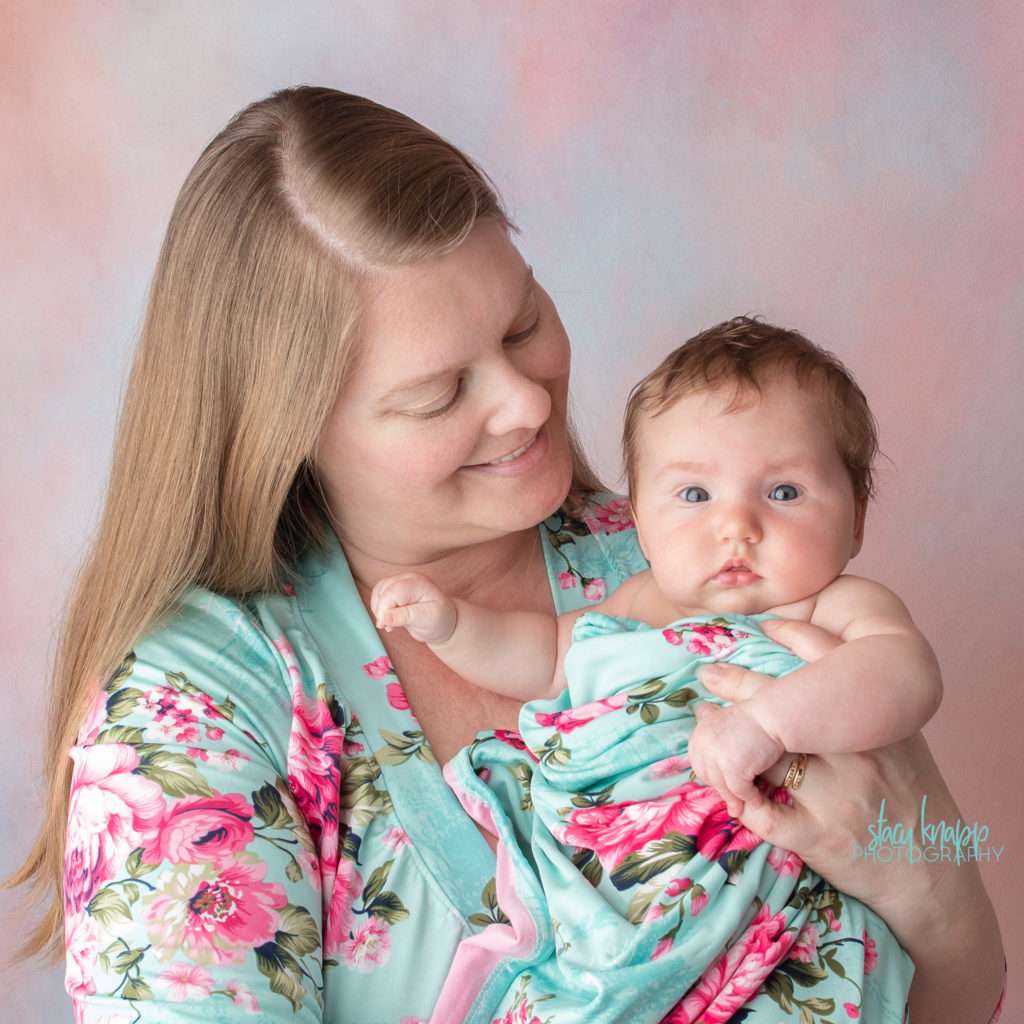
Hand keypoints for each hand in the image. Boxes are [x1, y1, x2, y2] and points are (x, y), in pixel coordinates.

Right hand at [369, 572, 457, 645]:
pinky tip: (388, 619)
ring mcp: (401, 582)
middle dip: (381, 610)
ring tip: (390, 624)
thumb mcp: (427, 620)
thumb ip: (406, 617)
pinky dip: (379, 608)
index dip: (384, 608)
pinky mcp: (394, 589)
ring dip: (378, 609)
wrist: (442, 622)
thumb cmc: (439, 620)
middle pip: (383, 589)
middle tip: (388, 627)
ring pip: (378, 591)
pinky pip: (378, 595)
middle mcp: (408, 579)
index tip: (385, 625)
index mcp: (418, 583)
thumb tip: (384, 617)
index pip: (393, 591)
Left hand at [689, 699, 782, 818]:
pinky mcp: (731, 767)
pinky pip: (739, 790)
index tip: (725, 784)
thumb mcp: (728, 720)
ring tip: (744, 807)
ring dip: (734, 798)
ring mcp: (715, 754)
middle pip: (708, 776)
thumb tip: (704, 715)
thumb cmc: (757, 719)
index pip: (699, 761)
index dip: (713, 775)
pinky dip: (749, 797)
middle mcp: (702, 741)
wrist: (774, 716)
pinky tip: (758, 800)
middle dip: (721, 789)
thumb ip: (714, 728)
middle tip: (734, 801)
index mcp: (701, 730)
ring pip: (722, 786)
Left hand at [702, 618, 1004, 1021]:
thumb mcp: (897, 740)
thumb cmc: (907, 798)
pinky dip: (737, 795)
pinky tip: (725, 784)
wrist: (932, 877)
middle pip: (779, 702)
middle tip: (709, 672)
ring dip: (722, 737)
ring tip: (705, 724)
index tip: (758, 628)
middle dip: (734, 681)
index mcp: (877, 722)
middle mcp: (856, 751)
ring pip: (758, 751)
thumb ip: (860, 705)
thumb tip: (802, 657)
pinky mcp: (818, 835)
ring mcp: (836, 793)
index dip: (789, 637)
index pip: (828, 663)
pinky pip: (759, 809)